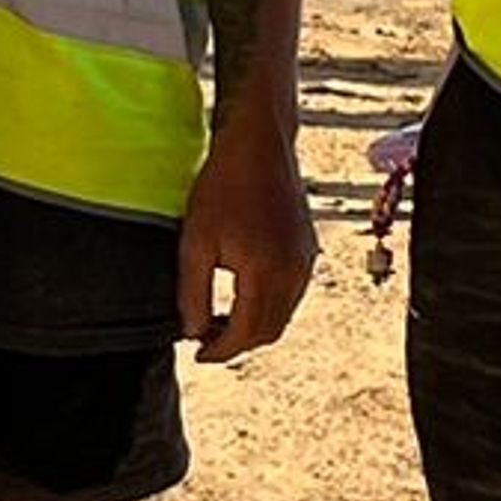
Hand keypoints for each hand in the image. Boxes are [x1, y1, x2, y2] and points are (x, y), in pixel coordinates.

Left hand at [178, 112, 318, 363]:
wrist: (260, 146)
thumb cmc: (222, 187)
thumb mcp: (194, 243)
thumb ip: (192, 294)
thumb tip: (192, 332)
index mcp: (265, 273)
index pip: (245, 333)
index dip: (219, 351)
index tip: (198, 354)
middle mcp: (293, 273)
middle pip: (269, 332)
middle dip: (237, 344)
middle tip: (205, 340)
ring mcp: (305, 261)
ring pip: (283, 315)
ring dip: (254, 326)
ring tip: (219, 319)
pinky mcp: (308, 249)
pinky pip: (292, 294)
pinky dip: (269, 306)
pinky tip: (243, 293)